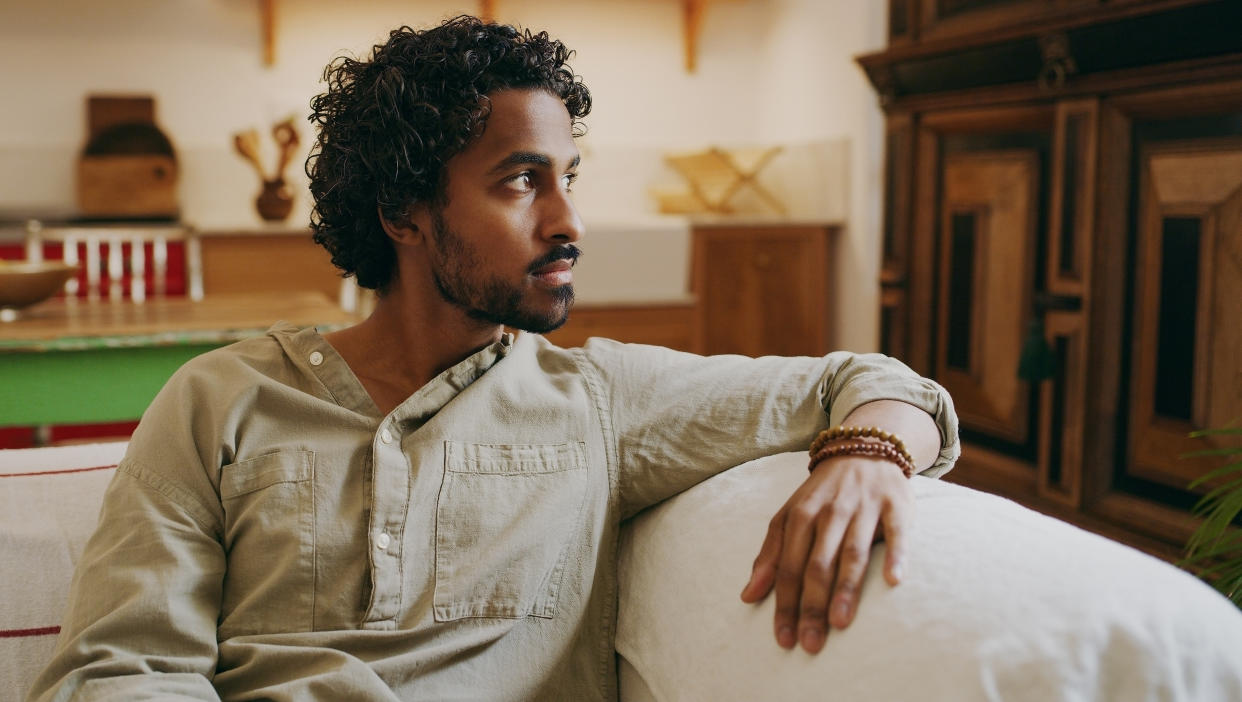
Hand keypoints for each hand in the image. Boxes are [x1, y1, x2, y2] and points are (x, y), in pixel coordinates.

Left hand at [739, 455, 913, 652]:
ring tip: (839, 623)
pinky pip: (897, 533)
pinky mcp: (896, 506)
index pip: (788, 566)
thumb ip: (770, 554)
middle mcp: (830, 512)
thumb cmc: (823, 494)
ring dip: (845, 588)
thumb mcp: (789, 516)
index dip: (784, 604)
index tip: (783, 639)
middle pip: (817, 564)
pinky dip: (896, 555)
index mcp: (800, 515)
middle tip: (810, 644)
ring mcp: (864, 508)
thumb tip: (747, 596)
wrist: (863, 449)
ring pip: (852, 553)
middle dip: (811, 606)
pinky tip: (894, 582)